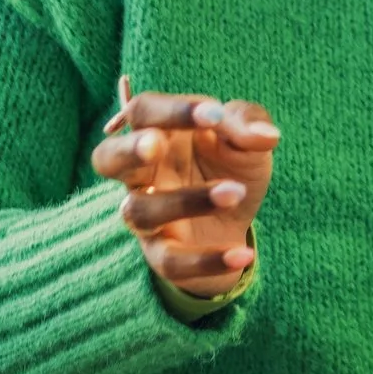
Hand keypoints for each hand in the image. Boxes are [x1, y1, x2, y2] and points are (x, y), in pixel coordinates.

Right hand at [92, 84, 275, 297]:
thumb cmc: (229, 166)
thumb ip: (249, 125)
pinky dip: (207, 261)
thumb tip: (266, 135)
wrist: (236, 221)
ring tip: (234, 192)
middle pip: (105, 158)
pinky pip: (170, 262)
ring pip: (138, 211)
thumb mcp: (246, 140)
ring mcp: (146, 215)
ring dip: (186, 200)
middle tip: (156, 144)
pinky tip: (244, 254)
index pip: (145, 111)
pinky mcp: (160, 255)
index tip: (214, 115)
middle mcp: (140, 174)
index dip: (174, 111)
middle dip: (128, 150)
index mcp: (156, 133)